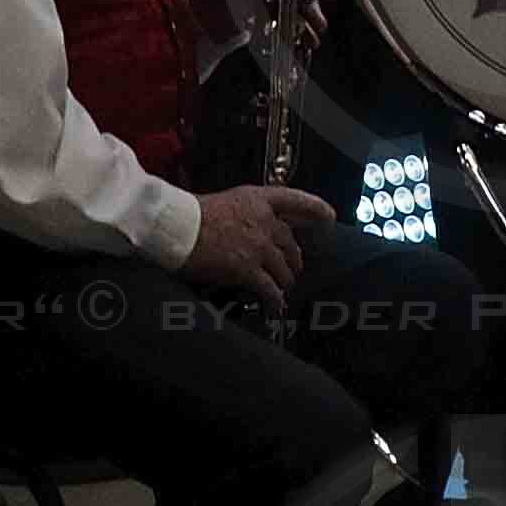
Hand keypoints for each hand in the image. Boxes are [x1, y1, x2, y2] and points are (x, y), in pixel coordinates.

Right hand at [182, 182, 333, 296]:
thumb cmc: (190, 215)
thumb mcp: (223, 203)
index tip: (329, 216)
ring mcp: (258, 246)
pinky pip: (270, 289)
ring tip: (281, 290)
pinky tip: (274, 306)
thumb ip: (243, 215)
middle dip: (293, 259)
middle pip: (290, 243)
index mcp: (256, 199)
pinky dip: (274, 300)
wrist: (176, 227)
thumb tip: (248, 230)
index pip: (294, 200)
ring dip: (284, 281)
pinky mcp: (249, 269)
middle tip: (293, 268)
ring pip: (284, 269)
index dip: (315, 208)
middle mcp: (263, 221)